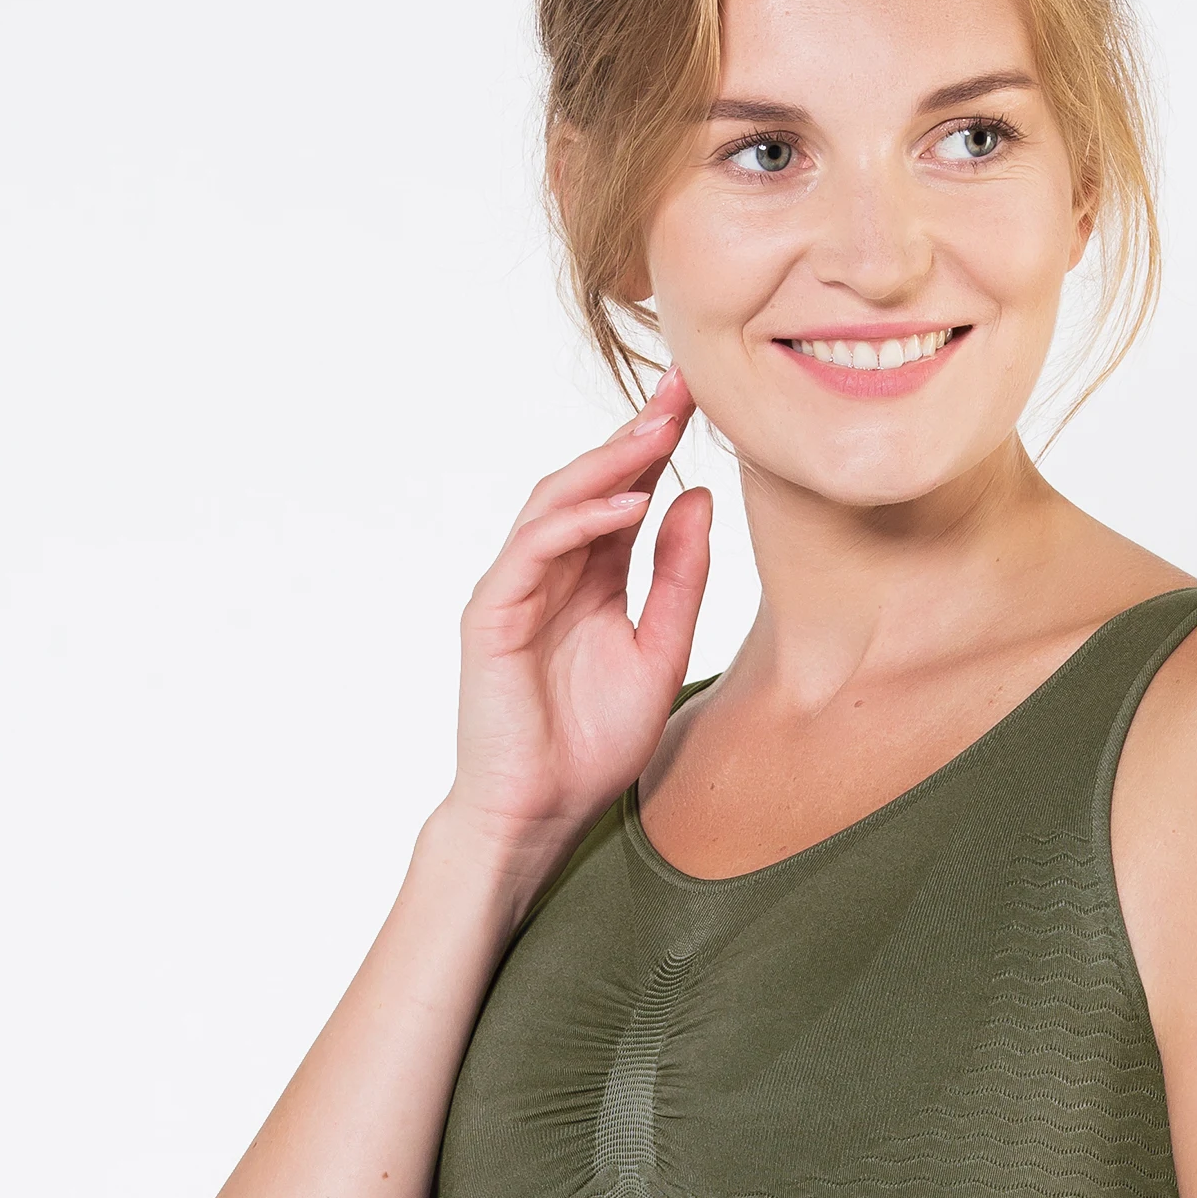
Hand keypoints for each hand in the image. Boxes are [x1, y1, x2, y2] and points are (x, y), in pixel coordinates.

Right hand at [445, 367, 711, 865]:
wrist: (541, 811)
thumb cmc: (593, 743)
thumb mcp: (662, 650)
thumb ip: (680, 578)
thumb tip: (700, 498)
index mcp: (592, 578)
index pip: (626, 495)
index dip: (660, 446)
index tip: (704, 399)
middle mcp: (552, 571)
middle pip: (591, 483)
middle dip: (636, 433)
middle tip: (684, 386)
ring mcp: (516, 587)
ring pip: (557, 503)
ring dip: (608, 463)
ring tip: (660, 431)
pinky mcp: (492, 612)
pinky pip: (535, 549)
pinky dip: (581, 522)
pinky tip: (630, 504)